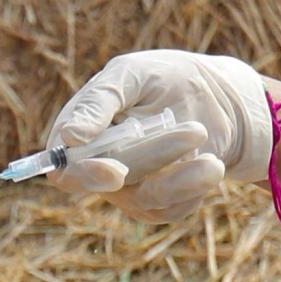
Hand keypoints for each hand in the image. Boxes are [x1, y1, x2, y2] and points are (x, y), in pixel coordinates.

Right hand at [47, 50, 273, 220]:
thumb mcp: (132, 73)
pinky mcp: (158, 206)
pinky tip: (208, 158)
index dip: (84, 174)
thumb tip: (69, 137)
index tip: (116, 171)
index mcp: (78, 134)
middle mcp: (97, 167)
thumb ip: (99, 100)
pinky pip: (173, 208)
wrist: (216, 100)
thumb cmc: (164, 78)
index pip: (64, 168)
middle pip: (109, 184)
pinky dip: (196, 181)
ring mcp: (127, 191)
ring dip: (182, 169)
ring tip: (202, 130)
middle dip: (152, 156)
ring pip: (148, 197)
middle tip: (193, 132)